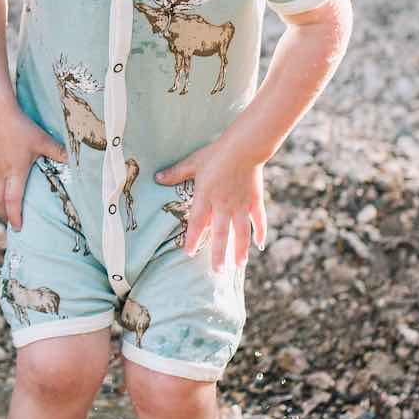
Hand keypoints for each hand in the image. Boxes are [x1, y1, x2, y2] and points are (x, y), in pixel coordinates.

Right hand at [0, 109, 67, 231]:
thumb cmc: (20, 127)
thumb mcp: (42, 140)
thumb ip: (57, 151)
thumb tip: (72, 160)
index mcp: (15, 172)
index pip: (13, 201)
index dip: (15, 216)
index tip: (18, 227)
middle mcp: (0, 173)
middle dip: (4, 214)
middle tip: (10, 223)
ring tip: (1, 209)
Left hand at [155, 140, 267, 272]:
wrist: (244, 147)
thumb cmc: (216, 153)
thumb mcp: (193, 162)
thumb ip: (176, 173)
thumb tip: (157, 177)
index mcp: (206, 197)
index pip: (197, 224)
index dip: (192, 239)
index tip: (189, 253)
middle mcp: (224, 206)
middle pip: (220, 235)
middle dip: (218, 254)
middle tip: (217, 271)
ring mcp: (241, 205)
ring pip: (240, 232)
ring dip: (240, 250)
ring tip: (239, 265)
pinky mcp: (254, 200)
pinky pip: (258, 220)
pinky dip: (260, 232)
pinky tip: (260, 244)